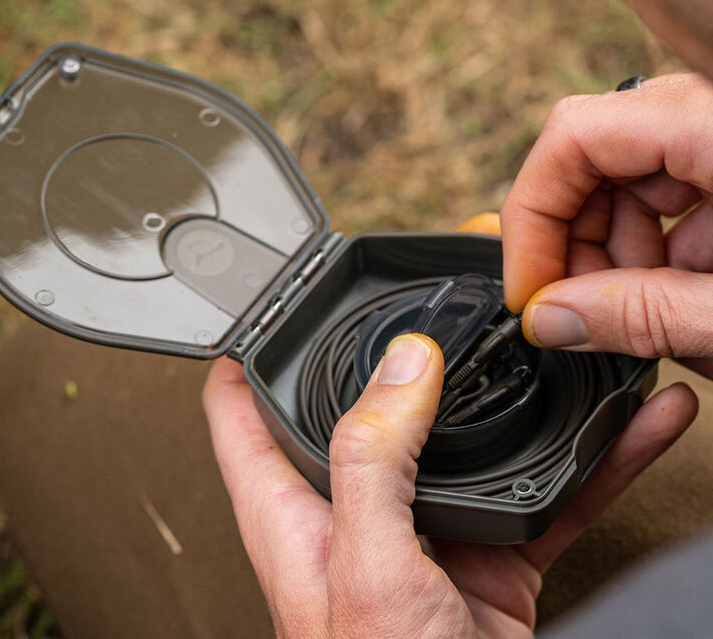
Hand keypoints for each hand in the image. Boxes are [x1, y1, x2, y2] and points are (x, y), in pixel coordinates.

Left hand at [204, 334, 695, 637]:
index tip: (274, 294)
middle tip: (437, 300)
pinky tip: (623, 427)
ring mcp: (425, 525)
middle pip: (368, 403)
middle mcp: (355, 507)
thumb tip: (404, 365)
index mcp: (294, 509)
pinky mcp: (487, 553)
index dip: (249, 347)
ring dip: (513, 397)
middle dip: (404, 352)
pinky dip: (585, 462)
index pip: (242, 408)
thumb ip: (371, 461)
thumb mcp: (366, 570)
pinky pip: (541, 492)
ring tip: (546, 347)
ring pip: (466, 437)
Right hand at [501, 73, 712, 376]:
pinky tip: (680, 304)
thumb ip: (644, 316)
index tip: (529, 290)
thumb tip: (549, 320)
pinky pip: (667, 198)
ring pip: (625, 186)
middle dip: (573, 249)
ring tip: (647, 321)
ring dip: (617, 261)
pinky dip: (657, 257)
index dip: (531, 219)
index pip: (574, 136)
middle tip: (580, 317)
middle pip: (591, 164)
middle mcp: (710, 116)